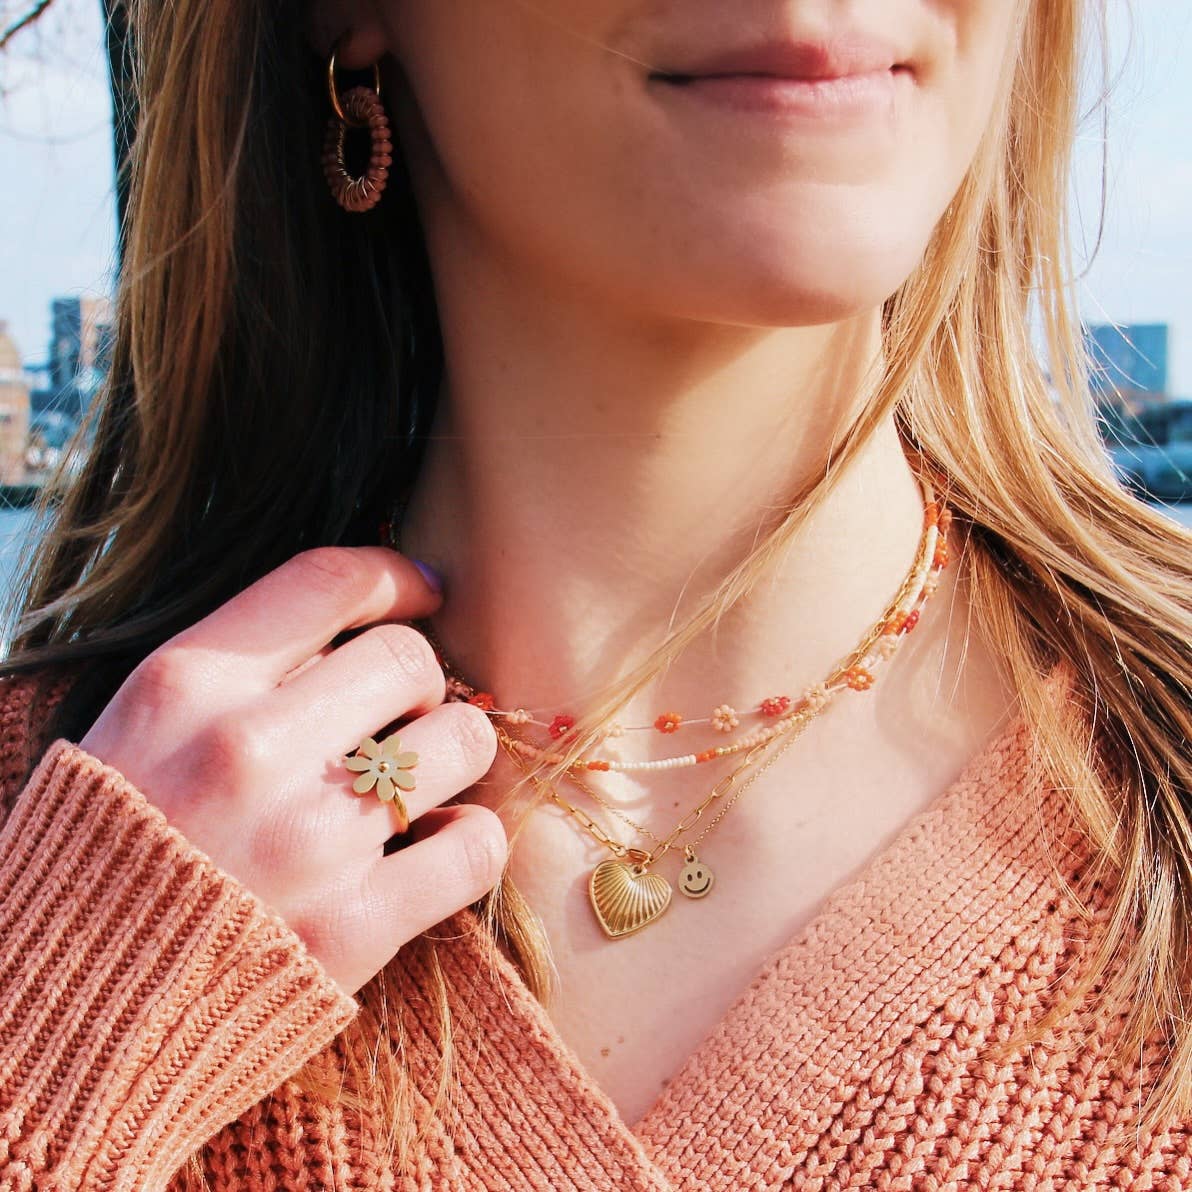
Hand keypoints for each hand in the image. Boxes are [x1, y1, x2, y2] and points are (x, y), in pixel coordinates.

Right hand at [79, 546, 503, 997]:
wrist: (62, 1017)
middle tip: (402, 716)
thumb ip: (236, 674)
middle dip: (422, 680)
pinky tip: (437, 844)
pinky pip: (475, 847)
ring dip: (455, 754)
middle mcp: (249, 749)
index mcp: (185, 685)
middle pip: (410, 658)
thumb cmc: (102, 859)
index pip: (330, 580)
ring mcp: (307, 840)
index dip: (397, 576)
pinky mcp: (352, 928)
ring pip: (461, 740)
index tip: (422, 593)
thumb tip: (357, 631)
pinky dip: (472, 839)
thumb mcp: (134, 731)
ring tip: (420, 780)